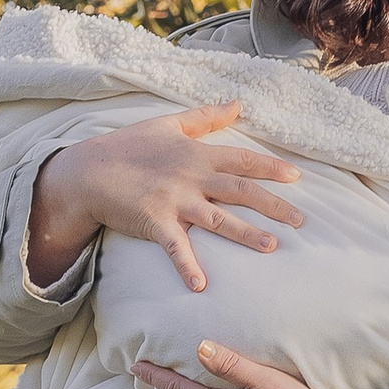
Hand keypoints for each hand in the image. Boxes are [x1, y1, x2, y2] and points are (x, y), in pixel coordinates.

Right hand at [25, 105, 304, 293]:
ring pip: (218, 218)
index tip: (297, 177)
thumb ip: (206, 116)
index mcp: (197, 154)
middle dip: (273, 205)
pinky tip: (201, 285)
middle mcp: (191, 176)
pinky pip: (175, 247)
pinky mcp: (154, 222)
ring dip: (246, 234)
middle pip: (241, 191)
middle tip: (301, 221)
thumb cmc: (128, 146)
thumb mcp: (169, 124)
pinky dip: (187, 266)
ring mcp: (174, 200)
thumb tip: (238, 102)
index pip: (243, 160)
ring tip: (272, 247)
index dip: (271, 168)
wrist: (87, 171)